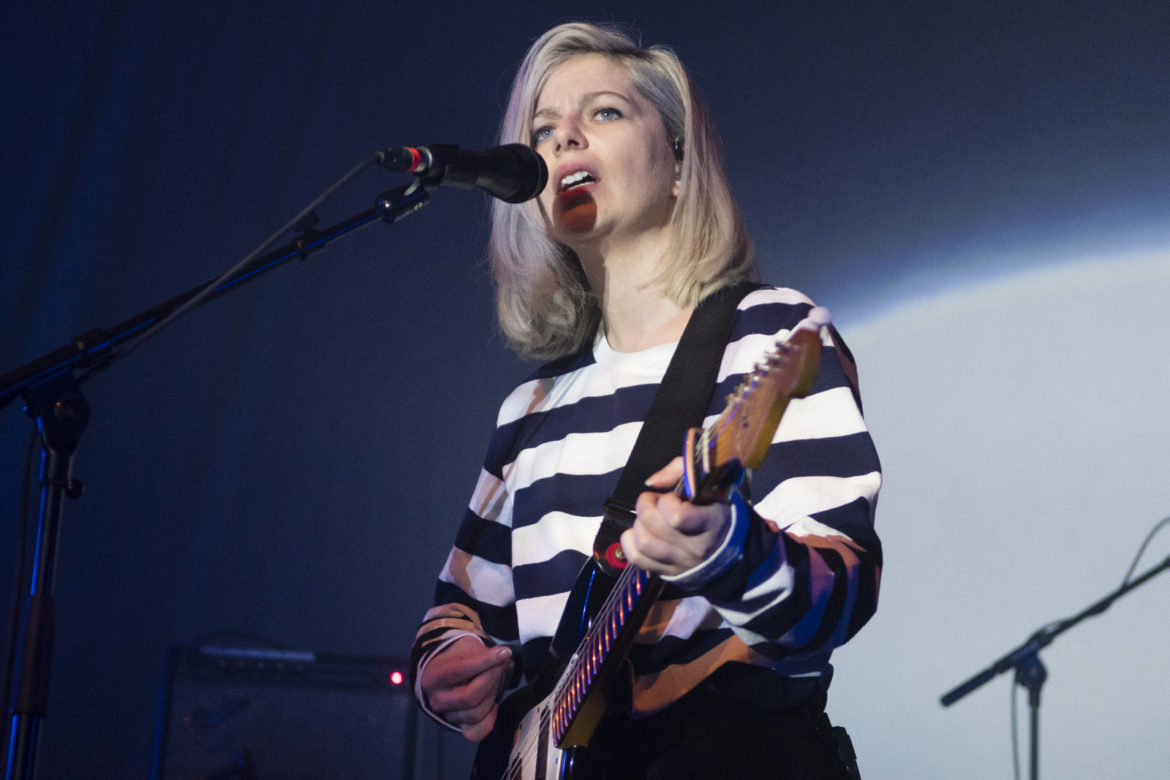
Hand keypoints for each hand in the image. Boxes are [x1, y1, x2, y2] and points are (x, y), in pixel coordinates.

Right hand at [419, 636, 513, 741]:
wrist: (448, 670)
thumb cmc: (457, 658)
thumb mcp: (465, 647)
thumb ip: (483, 653)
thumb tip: (504, 657)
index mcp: (432, 677)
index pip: (460, 671)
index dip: (485, 662)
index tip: (504, 652)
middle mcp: (436, 700)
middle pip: (470, 697)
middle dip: (491, 679)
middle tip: (500, 665)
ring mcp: (447, 716)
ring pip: (476, 714)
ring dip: (492, 695)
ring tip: (493, 680)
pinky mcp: (458, 727)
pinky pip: (477, 732)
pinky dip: (489, 718)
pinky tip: (492, 703)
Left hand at [620, 457, 731, 577]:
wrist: (727, 546)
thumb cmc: (715, 508)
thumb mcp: (708, 482)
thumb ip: (680, 470)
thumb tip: (651, 482)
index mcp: (711, 522)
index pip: (676, 516)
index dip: (667, 501)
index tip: (673, 497)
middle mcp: (696, 547)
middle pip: (652, 525)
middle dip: (646, 505)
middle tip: (655, 502)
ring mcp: (681, 563)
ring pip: (642, 542)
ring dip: (639, 524)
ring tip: (649, 519)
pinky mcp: (667, 572)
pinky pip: (636, 558)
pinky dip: (630, 541)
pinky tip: (641, 532)